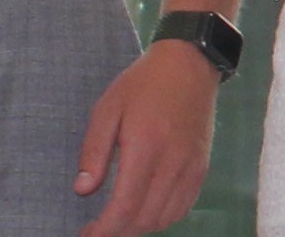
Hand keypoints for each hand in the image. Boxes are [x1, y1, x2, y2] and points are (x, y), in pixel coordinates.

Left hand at [69, 44, 221, 236]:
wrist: (190, 65)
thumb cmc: (142, 84)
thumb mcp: (107, 109)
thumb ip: (94, 152)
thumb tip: (83, 190)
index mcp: (145, 147)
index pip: (125, 206)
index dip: (105, 229)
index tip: (88, 236)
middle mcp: (172, 162)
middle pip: (145, 218)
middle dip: (118, 232)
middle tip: (96, 229)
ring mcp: (191, 167)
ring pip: (164, 218)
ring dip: (139, 227)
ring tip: (117, 221)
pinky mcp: (201, 168)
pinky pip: (182, 207)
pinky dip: (161, 218)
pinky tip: (144, 212)